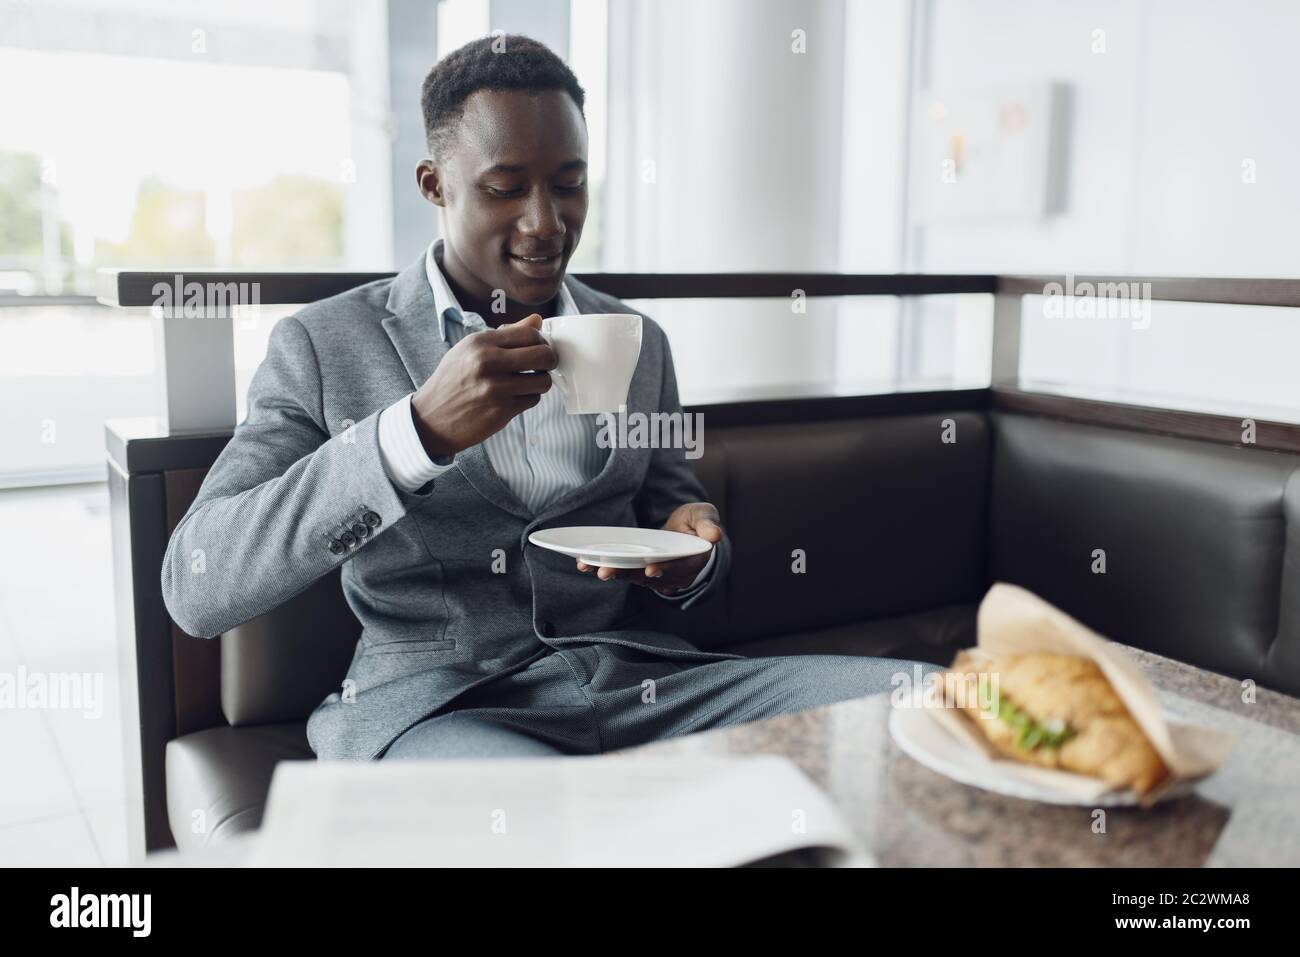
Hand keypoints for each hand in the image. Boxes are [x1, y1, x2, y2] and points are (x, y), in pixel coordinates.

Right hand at [409, 313, 555, 457]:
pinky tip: (515, 397)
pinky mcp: (501, 411)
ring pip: (543, 381)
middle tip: (543, 366)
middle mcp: (487, 362)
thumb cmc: (453, 381)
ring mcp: (495, 388)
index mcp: (480, 343)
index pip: (530, 333)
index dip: (541, 341)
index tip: (538, 348)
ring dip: (540, 382)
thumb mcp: (470, 350)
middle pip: (543, 355)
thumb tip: (537, 320)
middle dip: (549, 360)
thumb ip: (506, 334)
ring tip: (528, 383)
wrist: (431, 418)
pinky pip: (533, 400)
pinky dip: (529, 398)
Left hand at [576, 502, 722, 594]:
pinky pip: (624, 573)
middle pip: (648, 577)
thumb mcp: (704, 516)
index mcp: (692, 561)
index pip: (678, 568)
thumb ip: (707, 524)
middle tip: (605, 571)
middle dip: (626, 574)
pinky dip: (606, 568)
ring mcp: (656, 577)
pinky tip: (584, 564)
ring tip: (590, 567)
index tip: (650, 570)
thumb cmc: (695, 522)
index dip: (664, 569)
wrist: (686, 533)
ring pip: (632, 577)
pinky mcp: (641, 573)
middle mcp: (673, 575)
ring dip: (611, 573)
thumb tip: (714, 535)